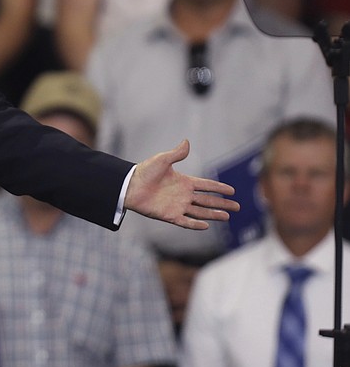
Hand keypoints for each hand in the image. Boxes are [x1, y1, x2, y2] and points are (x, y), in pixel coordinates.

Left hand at [124, 140, 238, 229]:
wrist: (129, 186)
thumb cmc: (144, 172)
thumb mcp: (162, 160)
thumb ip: (177, 154)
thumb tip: (187, 141)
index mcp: (184, 181)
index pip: (206, 185)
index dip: (219, 188)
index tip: (232, 190)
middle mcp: (183, 195)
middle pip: (207, 200)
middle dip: (222, 204)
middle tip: (237, 207)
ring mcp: (177, 206)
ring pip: (200, 212)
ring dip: (213, 214)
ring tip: (227, 216)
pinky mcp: (169, 215)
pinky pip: (185, 222)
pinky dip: (196, 224)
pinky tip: (206, 225)